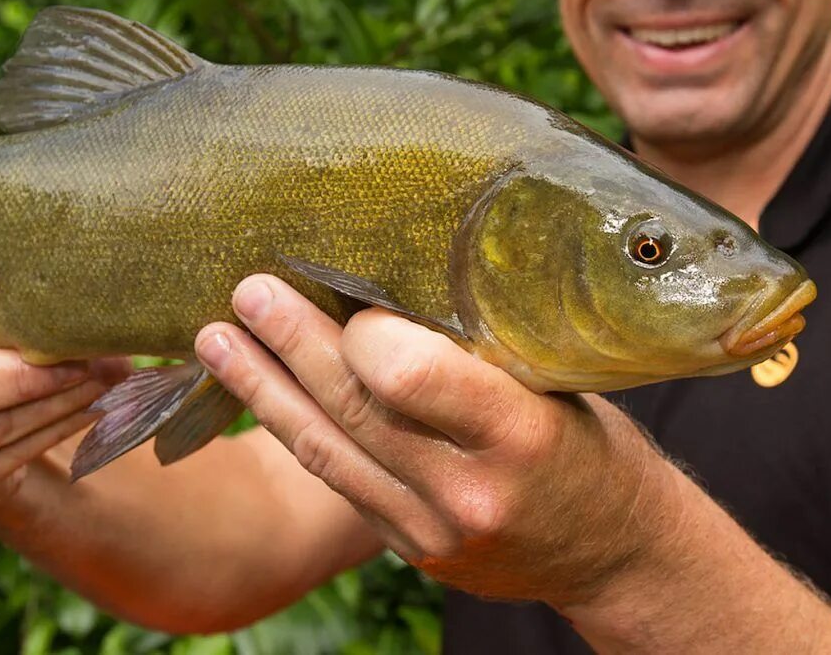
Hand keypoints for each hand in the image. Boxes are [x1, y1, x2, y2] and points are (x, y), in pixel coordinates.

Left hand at [194, 274, 663, 608]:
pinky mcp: (408, 551)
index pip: (407, 374)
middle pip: (353, 407)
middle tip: (245, 289)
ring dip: (263, 391)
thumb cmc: (595, 447)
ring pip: (327, 452)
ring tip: (214, 340)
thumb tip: (395, 275)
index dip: (361, 327)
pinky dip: (296, 432)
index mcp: (519, 436)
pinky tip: (260, 392)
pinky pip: (338, 482)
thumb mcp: (562, 384)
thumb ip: (482, 349)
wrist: (616, 556)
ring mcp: (432, 532)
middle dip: (289, 345)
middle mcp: (467, 492)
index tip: (341, 282)